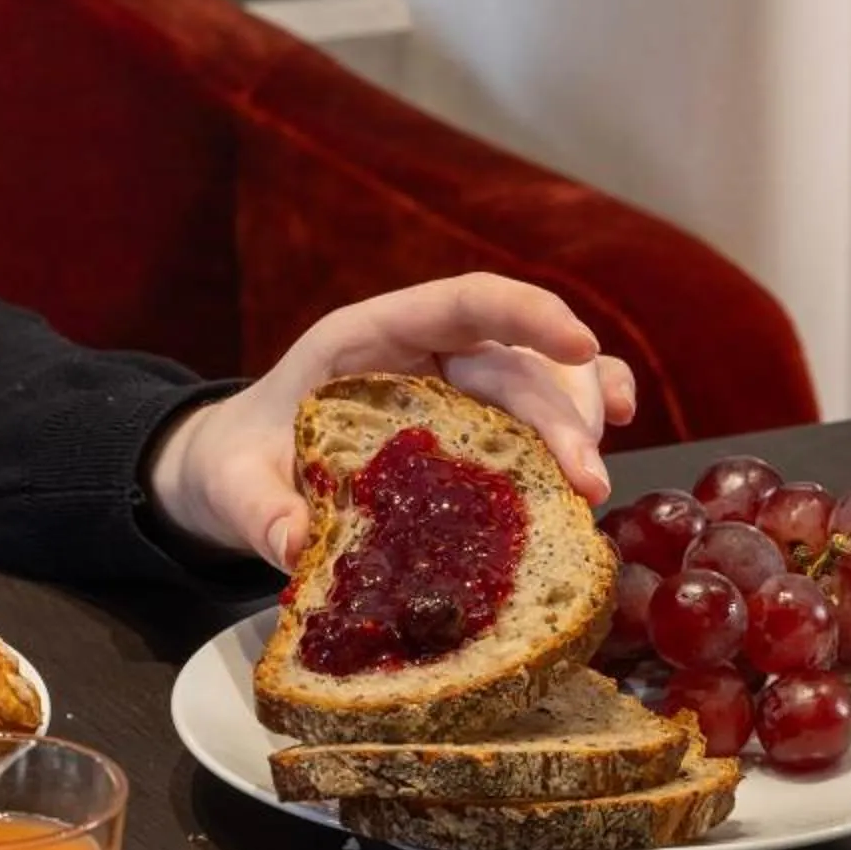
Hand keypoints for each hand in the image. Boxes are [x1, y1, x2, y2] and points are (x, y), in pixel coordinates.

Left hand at [145, 274, 636, 569]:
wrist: (240, 470)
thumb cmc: (240, 461)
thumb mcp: (234, 486)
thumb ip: (260, 511)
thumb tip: (296, 549)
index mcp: (367, 339)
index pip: (462, 300)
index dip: (524, 313)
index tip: (578, 342)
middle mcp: (423, 351)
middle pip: (512, 361)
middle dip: (559, 415)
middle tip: (585, 483)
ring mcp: (453, 384)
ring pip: (539, 383)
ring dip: (576, 425)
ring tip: (590, 489)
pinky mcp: (470, 423)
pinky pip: (539, 406)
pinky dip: (580, 414)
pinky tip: (615, 434)